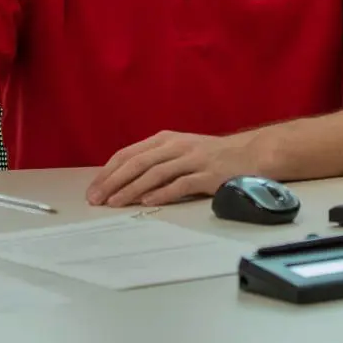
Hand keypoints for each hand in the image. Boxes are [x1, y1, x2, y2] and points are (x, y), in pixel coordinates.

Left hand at [86, 131, 263, 207]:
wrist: (249, 154)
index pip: (128, 154)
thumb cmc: (210, 156)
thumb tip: (122, 181)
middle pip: (137, 163)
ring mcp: (192, 159)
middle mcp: (176, 146)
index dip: (108, 171)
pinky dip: (162, 193)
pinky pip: (180, 184)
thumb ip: (155, 161)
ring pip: (154, 173)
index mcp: (165, 139)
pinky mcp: (207, 175)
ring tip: (115, 203)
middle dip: (113, 181)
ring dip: (131, 189)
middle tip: (96, 199)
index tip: (93, 189)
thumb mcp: (179, 150)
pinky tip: (148, 202)